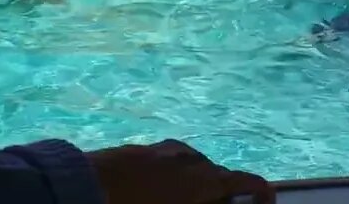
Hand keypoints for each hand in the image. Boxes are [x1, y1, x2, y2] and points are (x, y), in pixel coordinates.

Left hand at [87, 140, 273, 203]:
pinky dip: (174, 179)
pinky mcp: (145, 149)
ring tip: (182, 202)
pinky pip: (171, 164)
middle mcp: (192, 158)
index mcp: (206, 179)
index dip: (262, 194)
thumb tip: (221, 201)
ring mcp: (167, 150)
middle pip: (219, 178)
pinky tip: (157, 194)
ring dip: (196, 188)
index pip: (249, 182)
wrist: (87, 186)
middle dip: (220, 197)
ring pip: (193, 170)